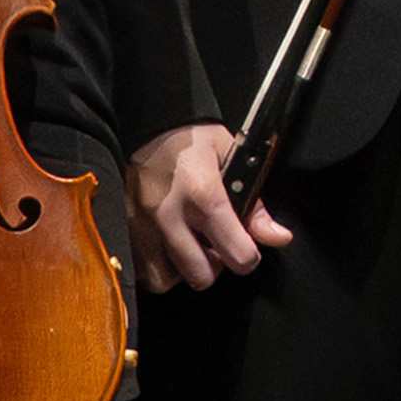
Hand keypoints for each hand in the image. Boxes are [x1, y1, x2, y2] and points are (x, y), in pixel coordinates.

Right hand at [120, 124, 284, 297]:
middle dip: (213, 266)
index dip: (248, 256)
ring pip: (165, 279)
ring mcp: (142, 225)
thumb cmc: (188, 138)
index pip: (237, 255)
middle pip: (201, 276)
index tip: (245, 248)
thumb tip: (277, 236)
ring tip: (186, 246)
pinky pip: (139, 269)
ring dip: (179, 269)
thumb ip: (255, 204)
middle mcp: (170, 217)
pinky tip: (163, 245)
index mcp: (204, 196)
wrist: (145, 121)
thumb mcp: (232, 158)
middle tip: (212, 245)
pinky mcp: (123, 228)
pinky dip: (152, 264)